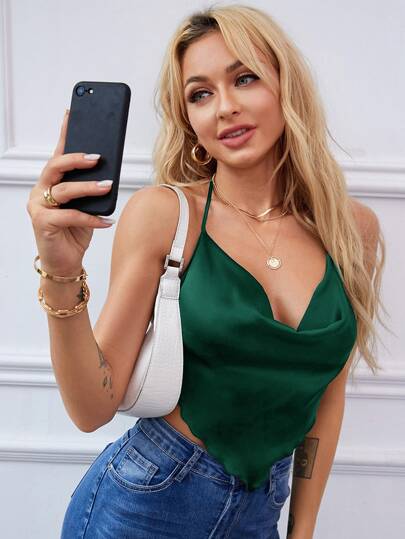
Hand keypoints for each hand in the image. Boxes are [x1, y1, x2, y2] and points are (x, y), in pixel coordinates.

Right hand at [26, 110, 114, 274]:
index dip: (64, 133)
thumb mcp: (85, 206)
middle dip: (76, 159)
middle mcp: (40, 191)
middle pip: (55, 167)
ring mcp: (38, 207)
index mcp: (51, 183)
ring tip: (107, 186)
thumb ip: (90, 190)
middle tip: (98, 157)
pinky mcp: (43, 224)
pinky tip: (107, 220)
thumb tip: (109, 174)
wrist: (65, 261)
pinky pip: (70, 216)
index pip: (57, 154)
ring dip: (88, 188)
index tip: (72, 114)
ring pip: (64, 191)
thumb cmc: (74, 232)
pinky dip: (91, 219)